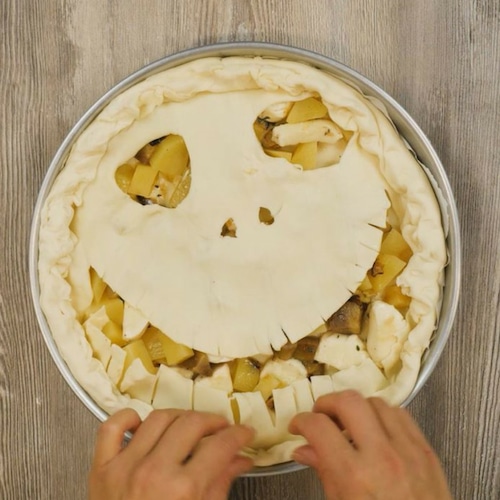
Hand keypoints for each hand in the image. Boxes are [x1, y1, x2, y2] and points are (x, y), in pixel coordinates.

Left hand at [89, 408, 253, 499]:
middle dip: (213, 421)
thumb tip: (242, 458)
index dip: (239, 434)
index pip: (220, 445)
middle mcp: (154, 472)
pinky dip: (127, 417)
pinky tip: (143, 423)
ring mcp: (124, 467)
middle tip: (221, 429)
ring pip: (158, 417)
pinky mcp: (100, 468)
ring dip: (180, 416)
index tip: (245, 432)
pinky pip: (112, 427)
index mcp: (184, 490)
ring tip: (189, 426)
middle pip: (191, 423)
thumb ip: (221, 484)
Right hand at [289, 390, 451, 499]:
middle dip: (328, 403)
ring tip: (349, 425)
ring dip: (357, 409)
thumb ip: (324, 473)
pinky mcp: (427, 451)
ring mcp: (408, 451)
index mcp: (354, 477)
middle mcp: (382, 457)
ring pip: (376, 402)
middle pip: (349, 401)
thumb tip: (303, 449)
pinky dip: (383, 415)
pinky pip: (401, 415)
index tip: (298, 426)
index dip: (301, 421)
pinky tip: (376, 430)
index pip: (319, 427)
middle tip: (321, 417)